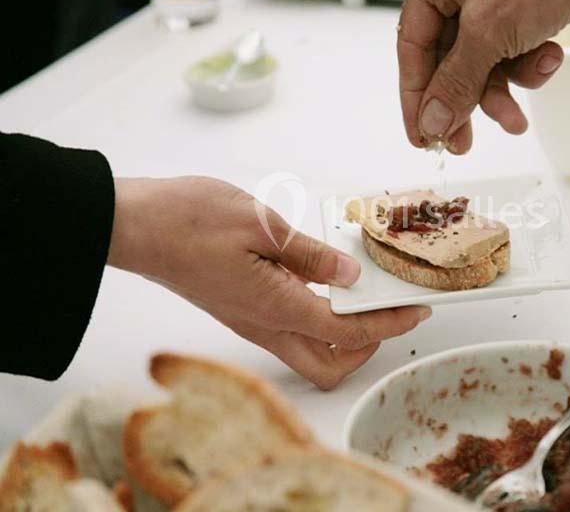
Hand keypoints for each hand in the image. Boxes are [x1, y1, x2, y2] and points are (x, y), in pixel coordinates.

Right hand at [107, 177, 430, 389]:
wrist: (138, 227)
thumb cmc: (190, 220)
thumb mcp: (261, 225)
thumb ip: (310, 255)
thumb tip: (349, 277)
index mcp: (275, 306)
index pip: (347, 332)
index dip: (388, 324)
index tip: (415, 310)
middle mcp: (265, 325)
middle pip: (330, 364)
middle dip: (368, 345)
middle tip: (389, 309)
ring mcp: (251, 322)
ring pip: (310, 352)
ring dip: (344, 334)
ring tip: (364, 293)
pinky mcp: (243, 310)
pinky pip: (291, 329)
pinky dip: (319, 316)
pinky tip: (326, 280)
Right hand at [398, 0, 569, 153]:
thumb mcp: (489, 31)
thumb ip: (456, 82)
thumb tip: (433, 119)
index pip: (413, 42)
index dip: (416, 93)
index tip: (421, 132)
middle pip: (449, 55)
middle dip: (463, 99)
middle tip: (461, 140)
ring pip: (482, 58)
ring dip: (500, 89)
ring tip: (514, 117)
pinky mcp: (523, 2)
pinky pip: (510, 49)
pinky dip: (527, 65)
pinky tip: (546, 61)